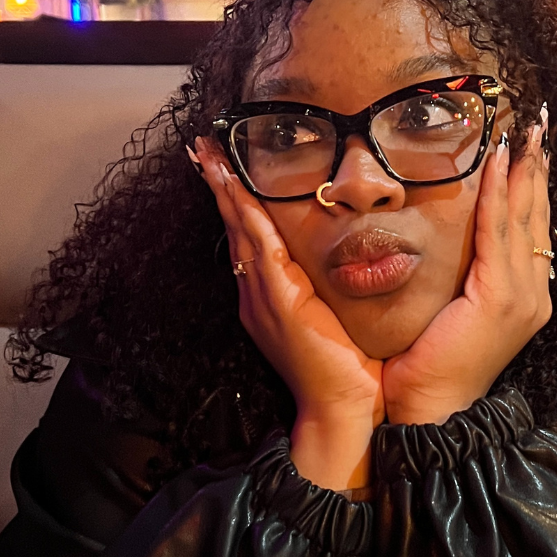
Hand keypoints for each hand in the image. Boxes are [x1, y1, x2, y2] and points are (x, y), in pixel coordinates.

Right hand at [194, 138, 383, 493]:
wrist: (343, 410)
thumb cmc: (348, 369)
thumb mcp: (336, 317)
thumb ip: (332, 288)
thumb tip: (353, 256)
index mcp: (271, 296)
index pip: (250, 236)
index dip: (237, 200)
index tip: (226, 164)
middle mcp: (258, 294)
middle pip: (235, 226)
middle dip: (220, 185)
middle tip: (204, 145)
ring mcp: (263, 298)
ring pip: (240, 231)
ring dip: (225, 190)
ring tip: (209, 154)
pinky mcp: (277, 302)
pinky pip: (258, 249)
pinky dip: (246, 216)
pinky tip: (236, 188)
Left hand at [381, 115, 554, 426]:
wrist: (428, 408)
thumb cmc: (429, 362)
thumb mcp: (452, 309)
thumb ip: (463, 273)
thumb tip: (451, 234)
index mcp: (523, 296)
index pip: (529, 229)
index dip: (531, 185)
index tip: (529, 146)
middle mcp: (533, 293)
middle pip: (537, 216)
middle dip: (537, 166)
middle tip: (540, 121)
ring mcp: (523, 296)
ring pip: (523, 217)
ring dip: (523, 168)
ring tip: (525, 129)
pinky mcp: (501, 297)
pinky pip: (499, 232)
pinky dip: (499, 193)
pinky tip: (498, 162)